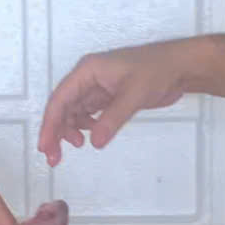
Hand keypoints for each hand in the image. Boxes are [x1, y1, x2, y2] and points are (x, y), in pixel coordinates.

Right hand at [38, 34, 224, 165]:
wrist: (179, 67)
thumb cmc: (157, 71)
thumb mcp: (133, 95)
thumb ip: (112, 119)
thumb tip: (94, 142)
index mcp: (88, 70)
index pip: (60, 99)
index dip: (50, 123)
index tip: (45, 146)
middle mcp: (88, 77)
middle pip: (63, 106)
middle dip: (56, 131)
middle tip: (54, 157)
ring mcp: (97, 87)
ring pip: (74, 111)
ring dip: (71, 130)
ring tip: (78, 147)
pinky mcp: (108, 96)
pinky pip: (89, 113)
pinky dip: (87, 127)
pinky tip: (93, 137)